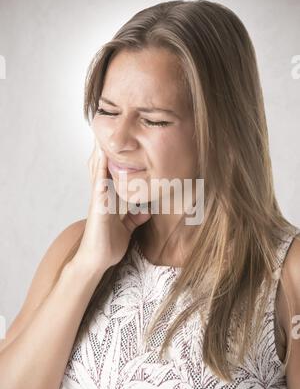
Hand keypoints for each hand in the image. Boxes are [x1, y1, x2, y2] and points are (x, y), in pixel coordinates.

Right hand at [72, 138, 150, 274]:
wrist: (97, 260)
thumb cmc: (109, 243)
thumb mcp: (127, 227)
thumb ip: (135, 216)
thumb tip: (147, 209)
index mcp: (109, 199)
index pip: (110, 173)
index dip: (112, 157)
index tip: (118, 140)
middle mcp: (102, 195)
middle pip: (101, 166)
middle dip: (103, 148)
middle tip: (106, 127)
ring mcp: (98, 199)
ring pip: (97, 170)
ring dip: (99, 152)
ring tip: (102, 132)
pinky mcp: (98, 207)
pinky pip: (99, 184)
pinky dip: (100, 169)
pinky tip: (102, 156)